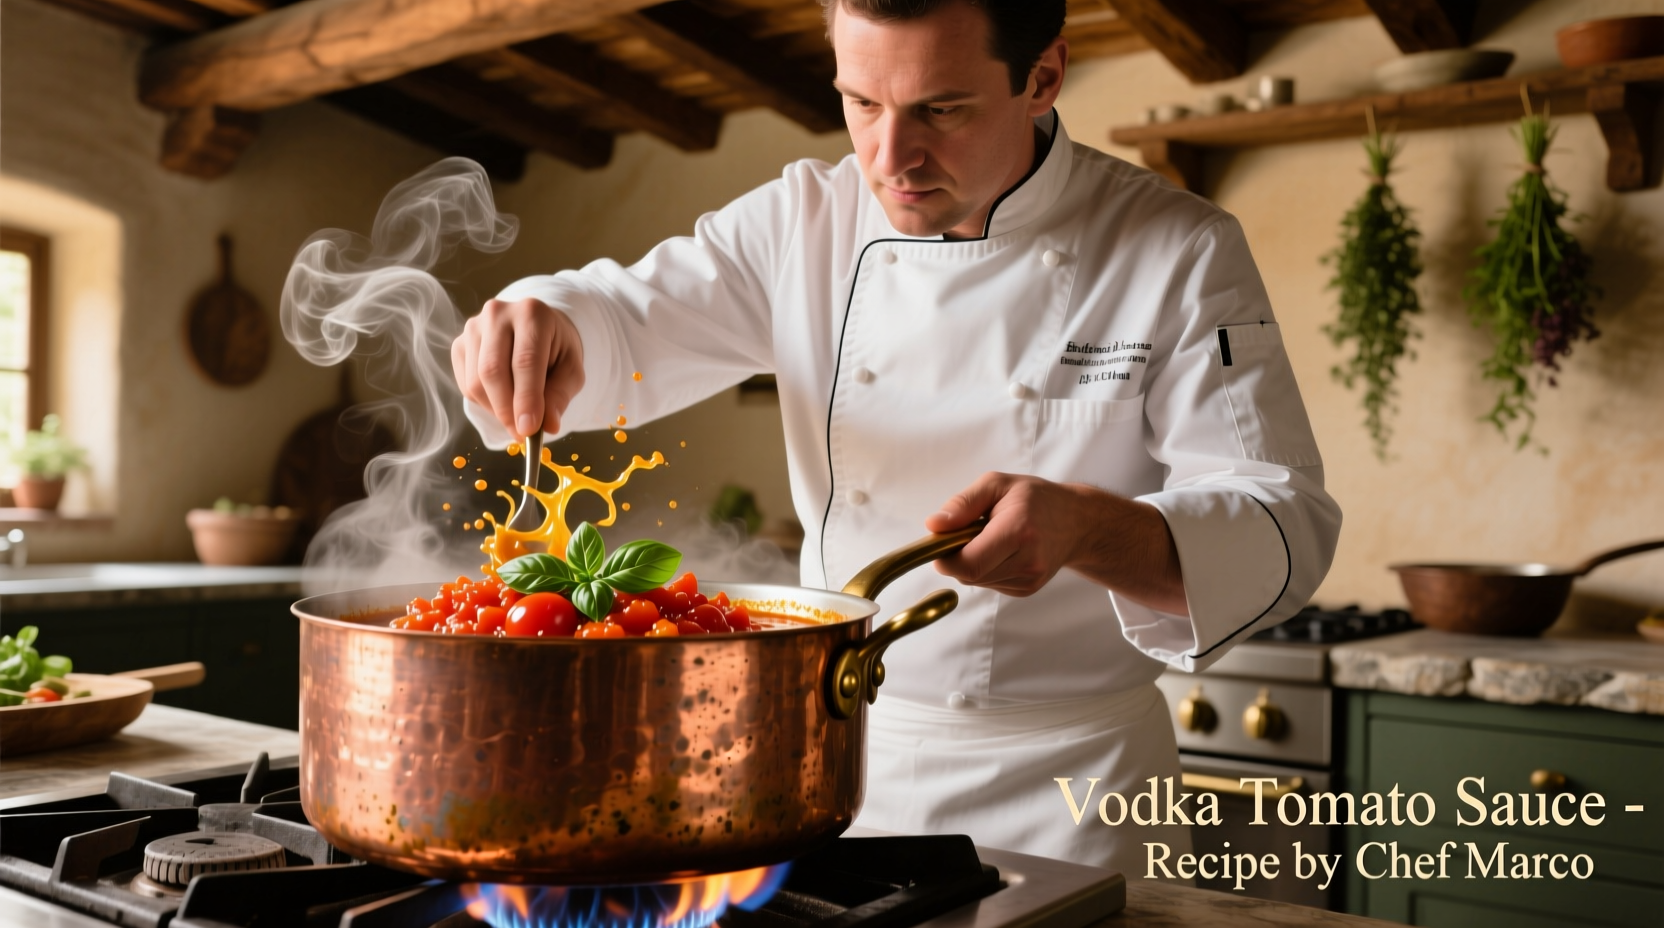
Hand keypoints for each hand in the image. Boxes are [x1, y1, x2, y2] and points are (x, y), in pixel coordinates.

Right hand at [452, 297, 584, 436]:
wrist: (537, 330)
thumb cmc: (556, 350)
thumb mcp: (571, 370)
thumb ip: (560, 396)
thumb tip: (548, 426)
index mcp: (532, 313)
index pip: (525, 361)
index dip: (526, 398)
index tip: (529, 429)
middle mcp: (497, 314)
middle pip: (493, 371)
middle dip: (507, 410)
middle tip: (522, 434)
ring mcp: (473, 327)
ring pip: (476, 382)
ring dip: (496, 410)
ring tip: (517, 416)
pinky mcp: (459, 344)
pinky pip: (466, 385)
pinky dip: (485, 403)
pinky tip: (503, 400)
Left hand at [926, 472, 1187, 613]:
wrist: (1077, 522)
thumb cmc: (1035, 498)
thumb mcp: (996, 485)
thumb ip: (962, 505)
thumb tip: (933, 526)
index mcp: (1018, 531)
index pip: (968, 563)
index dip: (946, 556)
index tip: (943, 539)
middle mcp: (1028, 561)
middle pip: (969, 574)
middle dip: (957, 556)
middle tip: (969, 531)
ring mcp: (1029, 580)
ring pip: (976, 581)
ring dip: (972, 562)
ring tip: (991, 537)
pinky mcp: (1027, 590)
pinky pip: (989, 584)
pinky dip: (986, 568)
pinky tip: (1002, 550)